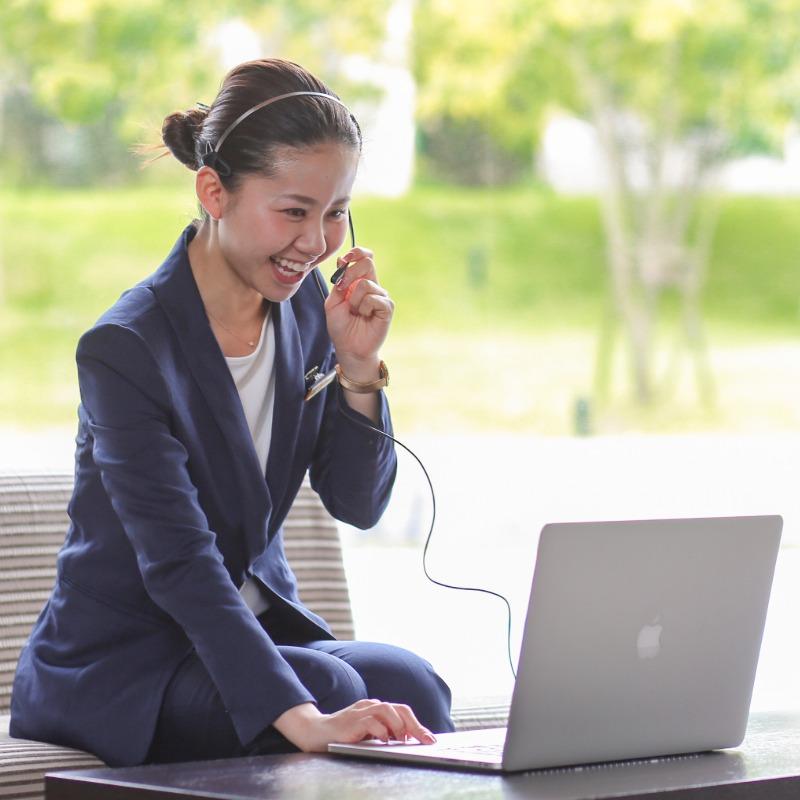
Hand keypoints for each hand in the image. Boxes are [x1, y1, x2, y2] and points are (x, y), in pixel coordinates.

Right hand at [273, 700, 436, 752]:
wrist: (315, 732)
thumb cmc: (343, 735)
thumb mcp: (366, 733)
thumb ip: (383, 733)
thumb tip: (407, 742)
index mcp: (375, 708)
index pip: (401, 711)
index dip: (418, 724)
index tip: (430, 739)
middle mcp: (370, 706)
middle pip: (398, 708)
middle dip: (415, 725)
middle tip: (426, 741)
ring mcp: (360, 712)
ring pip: (386, 710)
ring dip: (399, 725)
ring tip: (404, 740)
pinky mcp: (350, 721)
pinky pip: (370, 721)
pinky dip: (380, 730)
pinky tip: (384, 741)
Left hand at [324, 247, 393, 373]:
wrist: (348, 347)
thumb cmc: (341, 326)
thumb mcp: (333, 301)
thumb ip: (339, 281)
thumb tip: (343, 260)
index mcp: (360, 281)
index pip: (365, 256)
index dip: (356, 253)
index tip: (345, 261)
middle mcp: (373, 286)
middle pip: (368, 262)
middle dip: (350, 275)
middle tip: (343, 292)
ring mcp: (381, 296)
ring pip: (366, 284)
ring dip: (354, 300)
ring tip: (355, 312)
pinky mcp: (387, 308)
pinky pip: (374, 298)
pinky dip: (364, 307)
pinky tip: (365, 316)